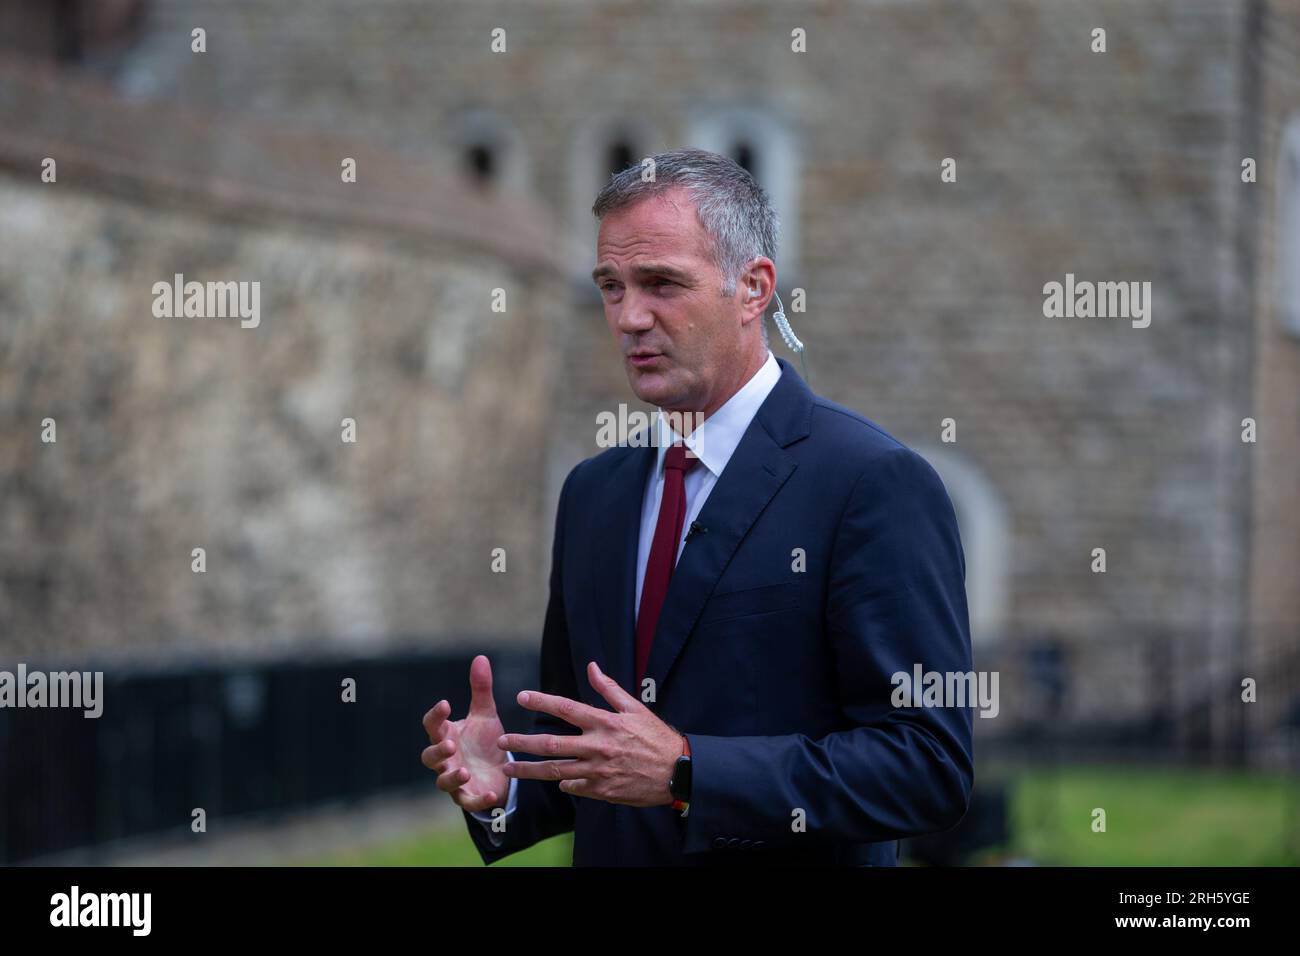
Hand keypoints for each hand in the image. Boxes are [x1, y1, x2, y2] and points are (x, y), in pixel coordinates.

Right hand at [421, 654, 509, 813]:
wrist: (500, 771)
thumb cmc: (485, 741)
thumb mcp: (486, 714)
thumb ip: (481, 689)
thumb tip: (480, 657)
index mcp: (447, 735)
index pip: (433, 725)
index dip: (436, 715)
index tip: (445, 704)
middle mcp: (447, 758)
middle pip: (429, 757)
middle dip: (437, 751)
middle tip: (450, 744)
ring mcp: (455, 779)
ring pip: (443, 782)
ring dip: (452, 777)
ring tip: (465, 771)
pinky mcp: (470, 796)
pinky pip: (468, 801)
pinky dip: (478, 800)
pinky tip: (492, 795)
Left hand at [499, 661, 683, 807]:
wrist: (677, 772)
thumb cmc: (656, 737)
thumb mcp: (635, 708)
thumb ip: (609, 689)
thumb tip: (591, 667)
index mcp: (605, 723)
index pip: (566, 708)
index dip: (541, 701)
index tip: (521, 697)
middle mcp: (597, 747)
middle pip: (551, 744)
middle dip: (523, 742)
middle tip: (501, 740)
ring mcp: (598, 772)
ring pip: (555, 770)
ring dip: (529, 770)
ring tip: (508, 768)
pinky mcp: (602, 791)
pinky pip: (574, 787)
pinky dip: (563, 783)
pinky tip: (553, 780)